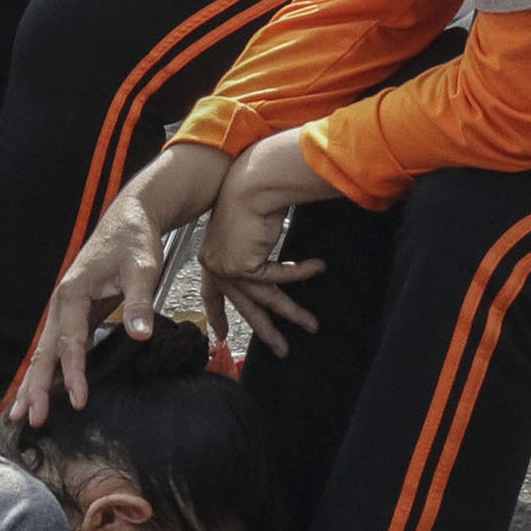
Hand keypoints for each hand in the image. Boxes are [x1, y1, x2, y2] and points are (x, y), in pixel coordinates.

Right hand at [14, 140, 231, 420]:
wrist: (127, 220)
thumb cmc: (134, 242)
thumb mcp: (143, 268)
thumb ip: (138, 302)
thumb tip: (141, 334)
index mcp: (73, 293)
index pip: (71, 341)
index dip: (73, 372)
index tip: (77, 400)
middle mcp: (61, 303)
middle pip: (44, 351)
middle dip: (35, 387)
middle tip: (29, 420)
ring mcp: (64, 309)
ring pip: (44, 351)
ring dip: (33, 383)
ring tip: (20, 415)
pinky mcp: (72, 313)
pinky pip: (56, 347)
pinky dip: (46, 370)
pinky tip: (40, 391)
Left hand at [200, 132, 327, 352]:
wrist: (250, 182)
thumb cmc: (251, 196)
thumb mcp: (249, 229)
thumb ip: (252, 249)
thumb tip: (263, 257)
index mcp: (212, 256)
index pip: (213, 293)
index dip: (218, 314)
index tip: (219, 334)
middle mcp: (215, 264)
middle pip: (243, 305)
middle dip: (265, 328)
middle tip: (281, 348)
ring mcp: (226, 267)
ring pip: (264, 298)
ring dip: (291, 312)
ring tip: (312, 325)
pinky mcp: (241, 266)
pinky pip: (277, 277)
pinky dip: (299, 271)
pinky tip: (318, 266)